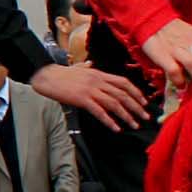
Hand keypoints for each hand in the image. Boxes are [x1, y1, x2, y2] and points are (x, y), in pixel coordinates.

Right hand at [30, 59, 152, 130]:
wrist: (46, 76)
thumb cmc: (61, 74)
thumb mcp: (77, 67)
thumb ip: (86, 66)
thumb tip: (90, 63)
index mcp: (99, 74)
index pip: (124, 82)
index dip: (136, 93)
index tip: (144, 103)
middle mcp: (98, 81)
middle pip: (122, 94)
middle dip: (136, 107)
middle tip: (145, 117)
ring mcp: (90, 90)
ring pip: (114, 103)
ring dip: (126, 116)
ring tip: (134, 125)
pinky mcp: (82, 99)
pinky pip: (99, 111)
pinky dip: (109, 120)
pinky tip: (116, 128)